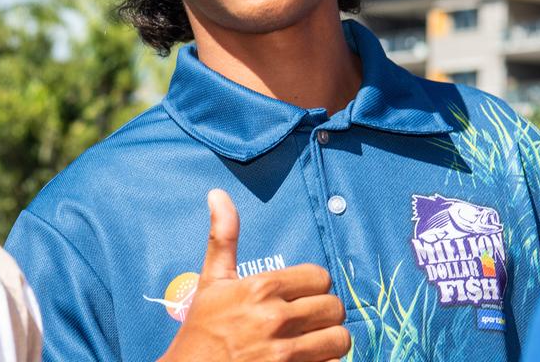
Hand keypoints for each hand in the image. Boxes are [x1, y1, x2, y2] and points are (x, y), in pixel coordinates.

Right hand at [158, 189, 350, 361]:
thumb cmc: (200, 330)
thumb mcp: (211, 282)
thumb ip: (223, 237)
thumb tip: (217, 194)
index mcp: (261, 289)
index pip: (320, 277)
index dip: (314, 286)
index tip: (301, 296)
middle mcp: (275, 319)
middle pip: (335, 307)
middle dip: (324, 314)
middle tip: (308, 320)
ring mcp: (284, 354)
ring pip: (340, 339)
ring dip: (330, 341)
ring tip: (313, 341)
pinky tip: (308, 360)